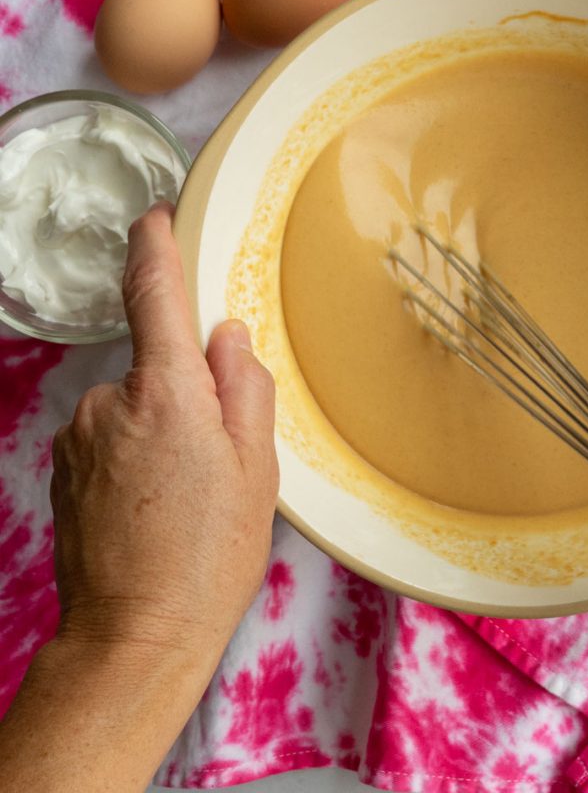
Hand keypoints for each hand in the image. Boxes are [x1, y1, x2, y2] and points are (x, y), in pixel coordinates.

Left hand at [0, 203, 278, 792]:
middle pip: (158, 361)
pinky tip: (157, 503)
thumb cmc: (208, 555)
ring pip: (136, 402)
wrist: (133, 636)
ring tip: (188, 491)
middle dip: (190, 387)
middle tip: (220, 452)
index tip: (157, 215)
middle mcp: (110, 403)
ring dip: (164, 425)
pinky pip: (112, 433)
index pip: (154, 294)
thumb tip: (228, 335)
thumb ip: (245, 387)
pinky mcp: (64, 465)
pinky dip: (137, 451)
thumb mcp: (258, 469)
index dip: (155, 246)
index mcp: (167, 394)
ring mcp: (79, 435)